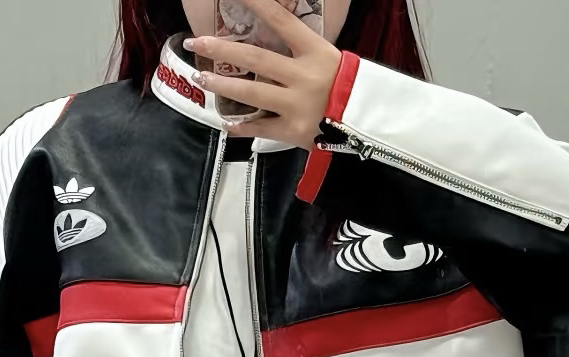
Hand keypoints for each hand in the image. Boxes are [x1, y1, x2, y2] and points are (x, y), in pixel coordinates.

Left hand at [186, 0, 343, 149]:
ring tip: (201, 79)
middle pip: (255, 58)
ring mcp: (297, 105)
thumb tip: (274, 40)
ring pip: (252, 93)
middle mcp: (303, 76)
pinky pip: (262, 128)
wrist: (370, 126)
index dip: (256, 3)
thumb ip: (302, 52)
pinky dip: (243, 127)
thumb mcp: (330, 60)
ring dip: (222, 86)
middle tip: (197, 43)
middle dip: (222, 50)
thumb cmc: (350, 90)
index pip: (281, 20)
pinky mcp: (295, 131)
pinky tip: (227, 123)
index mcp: (315, 51)